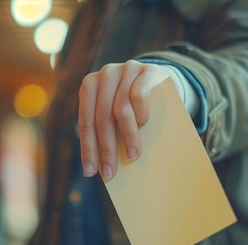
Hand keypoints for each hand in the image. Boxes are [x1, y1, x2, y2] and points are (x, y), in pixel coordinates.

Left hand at [78, 60, 168, 178]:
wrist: (161, 79)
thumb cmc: (134, 103)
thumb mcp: (116, 111)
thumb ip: (107, 127)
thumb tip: (102, 163)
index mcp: (90, 86)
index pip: (85, 122)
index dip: (88, 148)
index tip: (91, 171)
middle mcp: (105, 74)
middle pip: (102, 118)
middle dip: (106, 148)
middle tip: (111, 170)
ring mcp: (127, 70)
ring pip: (121, 109)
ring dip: (127, 136)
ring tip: (133, 155)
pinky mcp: (147, 71)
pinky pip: (139, 95)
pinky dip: (141, 114)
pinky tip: (144, 125)